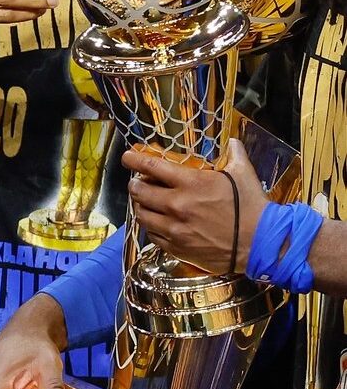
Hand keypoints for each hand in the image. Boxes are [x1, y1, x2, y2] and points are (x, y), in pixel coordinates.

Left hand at [125, 139, 265, 275]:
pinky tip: (157, 223)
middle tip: (137, 182)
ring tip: (144, 202)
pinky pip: (153, 235)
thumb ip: (235, 155)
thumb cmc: (253, 207)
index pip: (151, 166)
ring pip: (142, 215)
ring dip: (140, 206)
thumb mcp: (244, 174)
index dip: (134, 160)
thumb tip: (233, 141)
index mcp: (191, 183)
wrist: (262, 244)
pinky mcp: (177, 247)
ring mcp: (175, 228)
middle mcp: (177, 205)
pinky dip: (151, 227)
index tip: (127, 157)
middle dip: (134, 184)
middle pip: (139, 191)